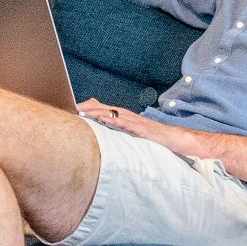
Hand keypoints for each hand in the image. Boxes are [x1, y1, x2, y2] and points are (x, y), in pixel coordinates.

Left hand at [76, 98, 191, 153]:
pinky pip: (125, 124)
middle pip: (104, 108)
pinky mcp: (140, 129)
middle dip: (87, 107)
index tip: (72, 108)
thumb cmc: (152, 135)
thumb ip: (118, 126)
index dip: (87, 107)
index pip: (102, 108)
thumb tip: (103, 125)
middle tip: (72, 107)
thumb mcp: (131, 130)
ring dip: (96, 111)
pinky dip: (113, 120)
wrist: (174, 138)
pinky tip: (103, 119)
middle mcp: (127, 115)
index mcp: (124, 115)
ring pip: (112, 113)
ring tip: (82, 111)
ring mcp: (134, 120)